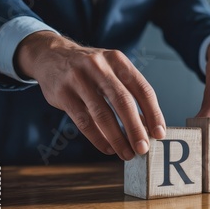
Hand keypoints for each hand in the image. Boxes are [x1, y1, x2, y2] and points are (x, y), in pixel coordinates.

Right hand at [16, 31, 165, 160]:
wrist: (50, 55)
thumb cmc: (90, 69)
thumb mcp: (112, 70)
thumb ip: (129, 93)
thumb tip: (147, 127)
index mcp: (118, 61)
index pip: (143, 89)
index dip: (153, 113)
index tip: (159, 133)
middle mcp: (99, 66)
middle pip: (123, 102)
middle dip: (136, 129)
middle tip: (143, 148)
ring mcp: (78, 79)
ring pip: (102, 114)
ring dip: (117, 138)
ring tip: (126, 153)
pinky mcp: (62, 93)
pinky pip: (83, 121)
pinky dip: (97, 138)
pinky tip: (107, 148)